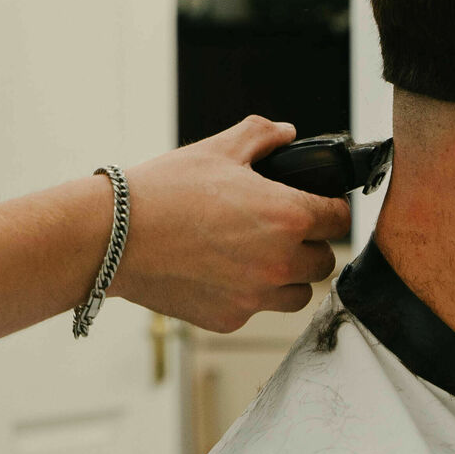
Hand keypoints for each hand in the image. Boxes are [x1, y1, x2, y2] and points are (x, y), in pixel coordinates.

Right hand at [111, 117, 350, 333]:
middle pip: (324, 262)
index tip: (317, 206)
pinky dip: (247, 294)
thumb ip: (262, 135)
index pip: (339, 218)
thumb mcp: (218, 149)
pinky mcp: (230, 319)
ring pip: (298, 294)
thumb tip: (286, 133)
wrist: (115, 237)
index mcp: (287, 215)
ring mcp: (255, 296)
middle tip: (279, 230)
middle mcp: (279, 262)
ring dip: (286, 276)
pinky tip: (220, 272)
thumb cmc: (163, 192)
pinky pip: (256, 310)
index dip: (329, 207)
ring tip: (254, 255)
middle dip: (308, 244)